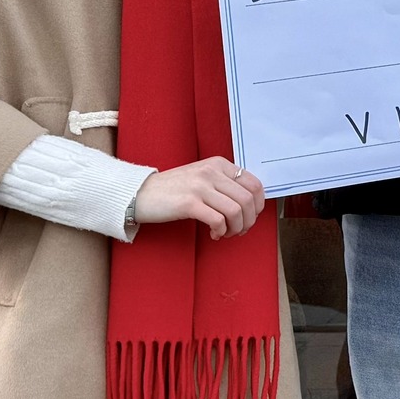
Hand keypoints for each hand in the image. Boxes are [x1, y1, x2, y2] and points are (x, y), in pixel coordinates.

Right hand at [132, 157, 266, 239]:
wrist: (141, 193)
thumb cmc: (174, 189)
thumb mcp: (203, 176)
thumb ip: (224, 183)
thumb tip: (251, 203)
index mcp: (219, 164)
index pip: (254, 184)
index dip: (258, 205)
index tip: (251, 217)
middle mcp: (212, 172)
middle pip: (248, 200)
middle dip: (249, 221)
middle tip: (239, 231)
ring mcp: (200, 186)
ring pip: (236, 211)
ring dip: (236, 228)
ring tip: (226, 234)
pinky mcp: (189, 203)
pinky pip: (218, 220)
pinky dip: (221, 231)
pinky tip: (214, 235)